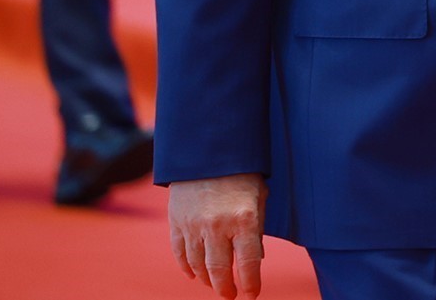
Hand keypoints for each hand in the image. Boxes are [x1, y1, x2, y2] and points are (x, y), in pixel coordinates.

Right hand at [168, 173, 266, 297]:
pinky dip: (187, 267)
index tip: (251, 294)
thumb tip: (256, 259)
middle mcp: (218, 225)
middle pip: (220, 269)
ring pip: (198, 265)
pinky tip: (194, 274)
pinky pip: (180, 253)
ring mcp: (194, 225)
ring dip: (207, 280)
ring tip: (215, 284)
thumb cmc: (240, 173)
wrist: (206, 150)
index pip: (249, 262)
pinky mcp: (176, 222)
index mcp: (245, 218)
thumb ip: (257, 228)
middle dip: (226, 288)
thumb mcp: (258, 197)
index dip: (251, 283)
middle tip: (230, 295)